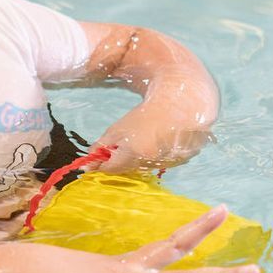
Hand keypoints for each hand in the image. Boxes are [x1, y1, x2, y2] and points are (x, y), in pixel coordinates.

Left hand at [93, 108, 211, 173]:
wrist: (182, 104)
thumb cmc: (146, 113)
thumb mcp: (118, 128)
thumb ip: (102, 146)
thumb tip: (90, 163)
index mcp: (134, 154)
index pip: (109, 169)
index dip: (102, 162)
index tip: (99, 156)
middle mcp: (151, 162)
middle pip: (127, 169)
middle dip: (120, 158)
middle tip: (125, 140)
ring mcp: (167, 164)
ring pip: (144, 167)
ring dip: (139, 157)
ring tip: (145, 137)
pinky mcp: (180, 161)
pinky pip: (160, 163)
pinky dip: (156, 156)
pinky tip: (160, 141)